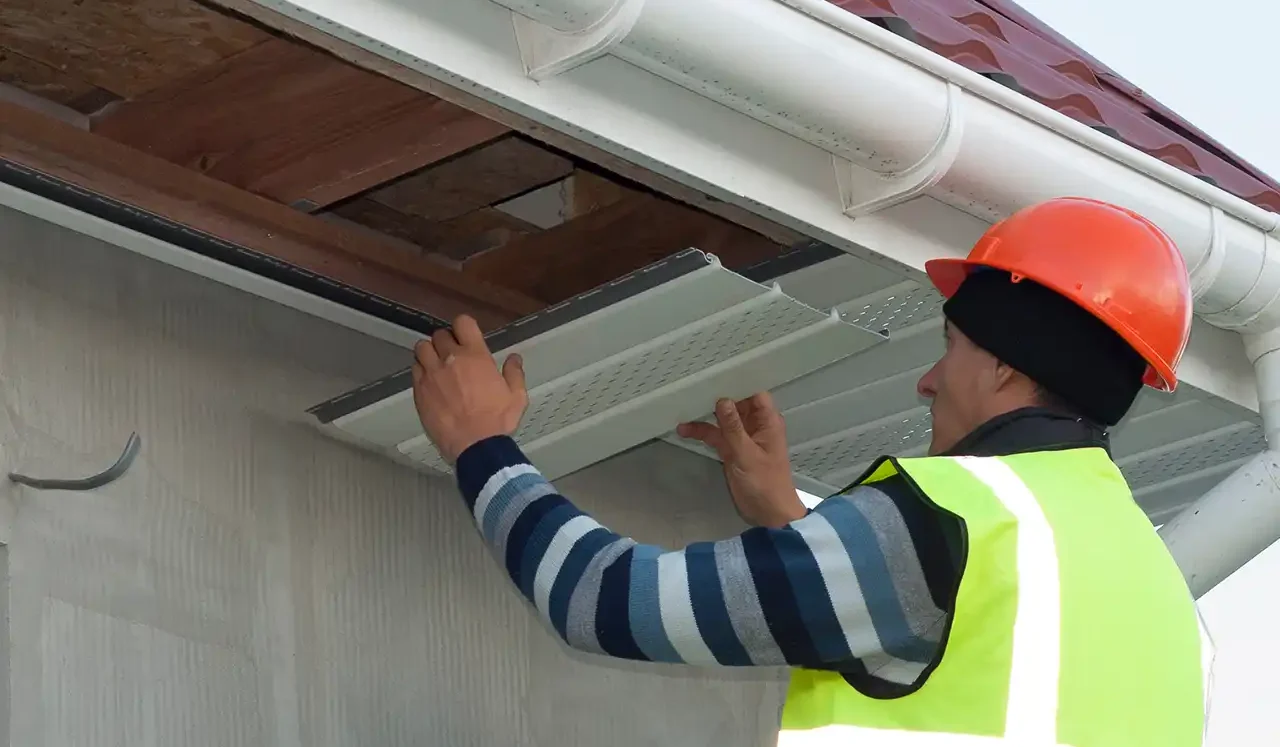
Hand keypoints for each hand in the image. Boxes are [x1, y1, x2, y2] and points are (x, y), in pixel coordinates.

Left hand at [411, 314, 528, 463]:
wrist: (474, 446)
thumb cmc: (497, 421)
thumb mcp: (517, 396)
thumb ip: (514, 373)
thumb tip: (514, 358)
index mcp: (475, 356)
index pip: (462, 323)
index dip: (463, 327)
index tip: (466, 336)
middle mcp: (450, 359)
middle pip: (440, 335)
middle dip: (446, 341)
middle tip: (452, 354)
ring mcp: (432, 374)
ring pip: (421, 348)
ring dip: (429, 352)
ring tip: (436, 364)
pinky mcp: (419, 391)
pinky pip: (414, 370)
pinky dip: (420, 370)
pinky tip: (429, 381)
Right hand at [677, 392, 804, 527]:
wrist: (768, 513)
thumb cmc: (765, 482)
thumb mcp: (746, 454)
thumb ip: (733, 427)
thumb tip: (722, 399)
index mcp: (767, 422)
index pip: (754, 393)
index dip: (739, 382)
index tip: (718, 372)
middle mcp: (755, 426)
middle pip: (736, 403)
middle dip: (717, 395)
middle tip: (693, 383)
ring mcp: (742, 438)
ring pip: (723, 419)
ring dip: (705, 415)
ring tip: (683, 405)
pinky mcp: (732, 450)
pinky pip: (716, 435)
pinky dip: (702, 432)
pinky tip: (684, 430)